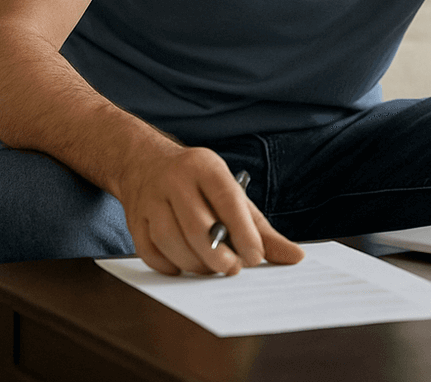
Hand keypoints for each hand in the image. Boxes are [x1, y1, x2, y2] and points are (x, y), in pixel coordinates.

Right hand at [116, 144, 304, 275]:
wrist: (146, 162)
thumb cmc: (199, 183)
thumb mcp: (233, 194)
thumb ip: (262, 228)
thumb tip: (296, 257)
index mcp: (206, 167)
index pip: (228, 200)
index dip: (243, 233)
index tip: (255, 258)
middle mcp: (176, 179)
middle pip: (197, 227)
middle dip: (218, 256)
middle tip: (232, 269)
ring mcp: (151, 199)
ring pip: (172, 242)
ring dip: (196, 265)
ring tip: (211, 268)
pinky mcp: (134, 219)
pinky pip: (151, 252)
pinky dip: (171, 266)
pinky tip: (185, 264)